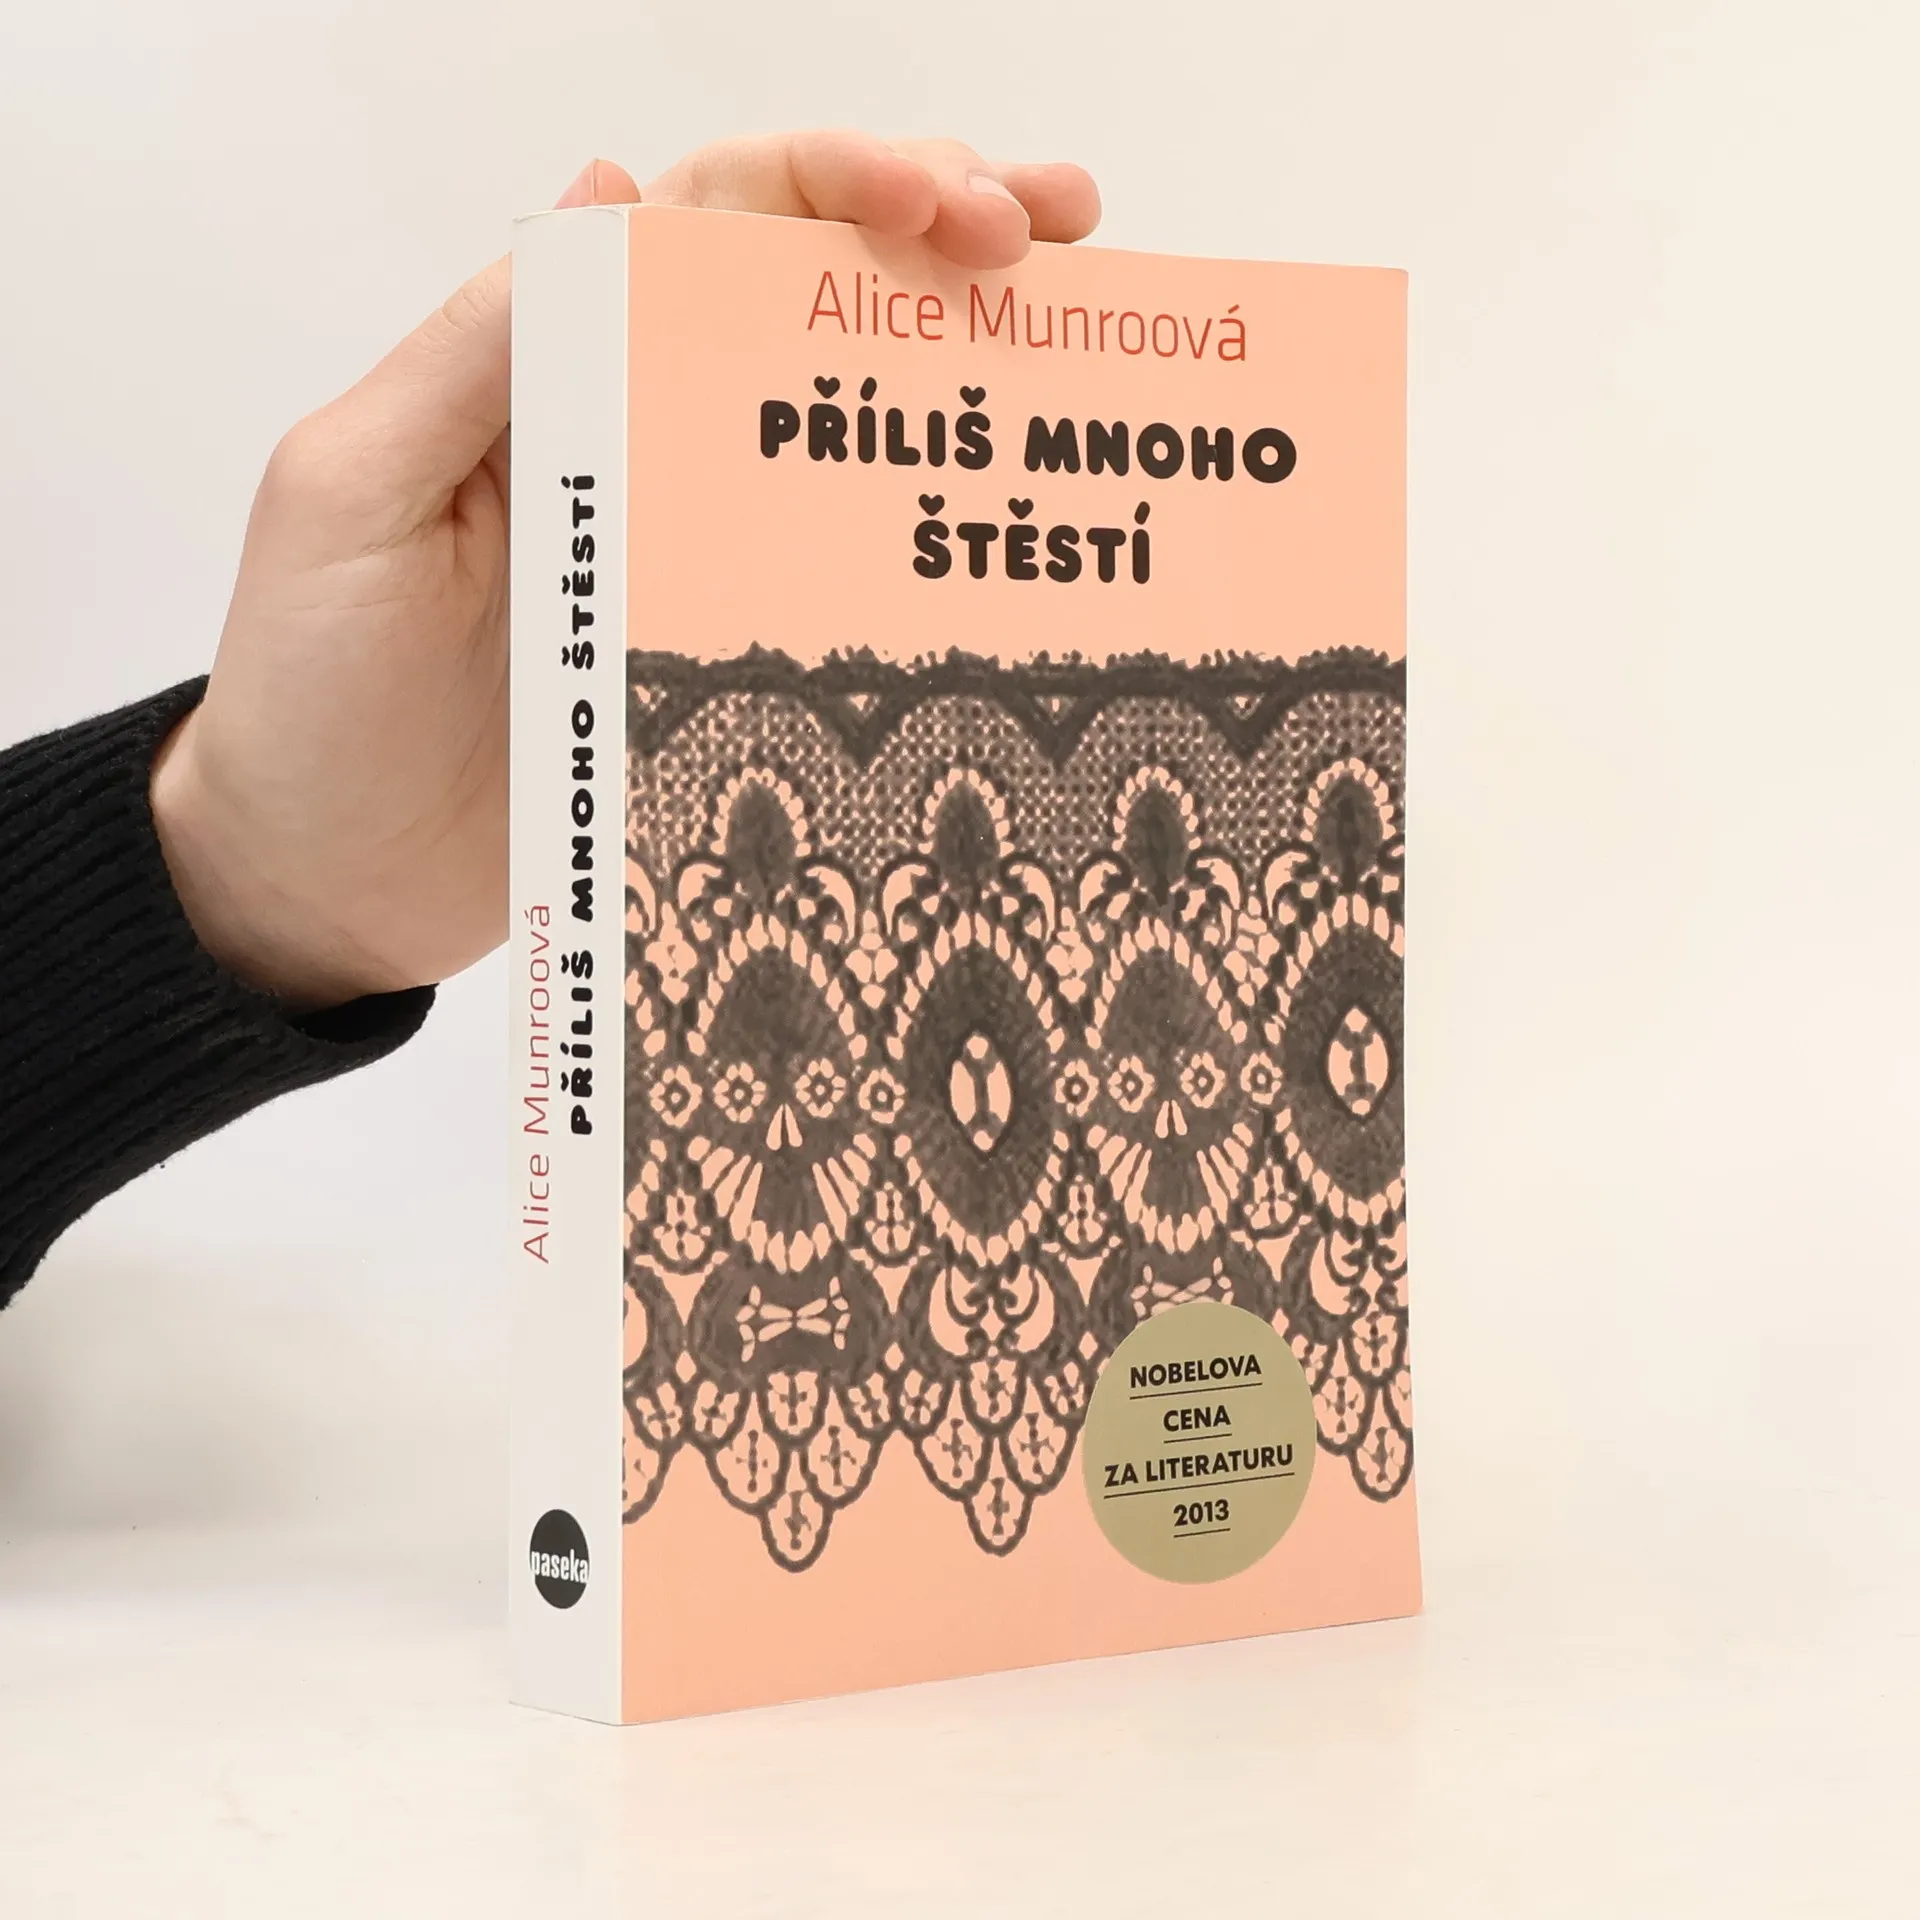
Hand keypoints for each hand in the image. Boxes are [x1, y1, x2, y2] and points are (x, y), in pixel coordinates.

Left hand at [151, 134, 1100, 1009]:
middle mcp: (642, 437)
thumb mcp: (354, 489)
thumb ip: (479, 350)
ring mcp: (695, 549)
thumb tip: (607, 186)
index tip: (954, 201)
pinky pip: (838, 572)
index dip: (840, 181)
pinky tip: (1011, 520)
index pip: (711, 223)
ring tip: (1081, 321)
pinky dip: (926, 530)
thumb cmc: (313, 688)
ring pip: (845, 422)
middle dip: (940, 230)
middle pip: (806, 294)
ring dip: (959, 359)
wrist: (323, 879)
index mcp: (553, 368)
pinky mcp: (725, 657)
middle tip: (1063, 228)